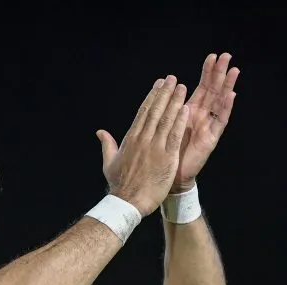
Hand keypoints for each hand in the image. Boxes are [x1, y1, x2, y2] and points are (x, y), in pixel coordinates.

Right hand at [97, 76, 188, 215]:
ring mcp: (155, 148)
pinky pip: (174, 135)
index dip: (152, 96)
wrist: (128, 202)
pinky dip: (180, 121)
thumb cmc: (119, 185)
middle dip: (165, 93)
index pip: (143, 112)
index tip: (159, 84)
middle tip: (173, 79)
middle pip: (155, 111)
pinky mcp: (167, 158)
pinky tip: (186, 109)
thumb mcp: (109, 163)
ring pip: (166, 120)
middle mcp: (143, 140)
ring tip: (182, 87)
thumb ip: (108, 145)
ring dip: (174, 102)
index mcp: (130, 139)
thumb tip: (100, 132)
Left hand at [173, 53, 239, 191]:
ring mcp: (208, 127)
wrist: (168, 176)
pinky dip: (225, 108)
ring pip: (220, 103)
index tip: (211, 57)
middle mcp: (201, 116)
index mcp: (190, 111)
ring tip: (234, 70)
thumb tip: (161, 90)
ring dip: (227, 86)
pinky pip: (219, 121)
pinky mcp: (211, 139)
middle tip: (226, 56)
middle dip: (220, 74)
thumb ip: (164, 109)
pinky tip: (230, 95)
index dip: (207, 72)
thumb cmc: (165, 152)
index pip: (201, 87)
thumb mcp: (163, 126)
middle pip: (213, 91)